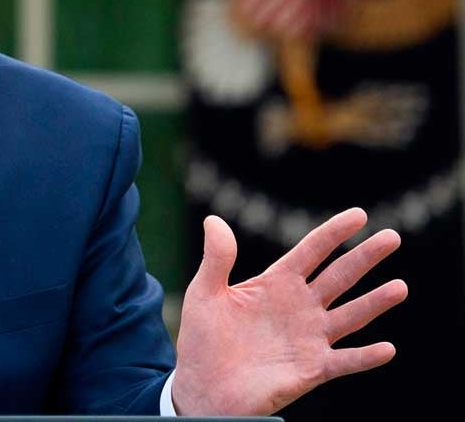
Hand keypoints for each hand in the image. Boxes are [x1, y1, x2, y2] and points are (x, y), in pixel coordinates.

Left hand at [170, 208, 406, 415]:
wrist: (202, 388)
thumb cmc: (203, 339)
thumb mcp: (205, 293)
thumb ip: (217, 259)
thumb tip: (213, 220)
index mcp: (276, 284)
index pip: (311, 252)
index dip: (334, 233)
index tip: (359, 215)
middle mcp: (300, 307)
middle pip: (339, 277)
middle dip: (365, 257)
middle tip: (392, 237)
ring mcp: (309, 338)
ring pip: (350, 316)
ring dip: (374, 303)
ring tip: (400, 286)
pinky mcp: (311, 369)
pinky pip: (344, 361)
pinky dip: (365, 357)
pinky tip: (386, 349)